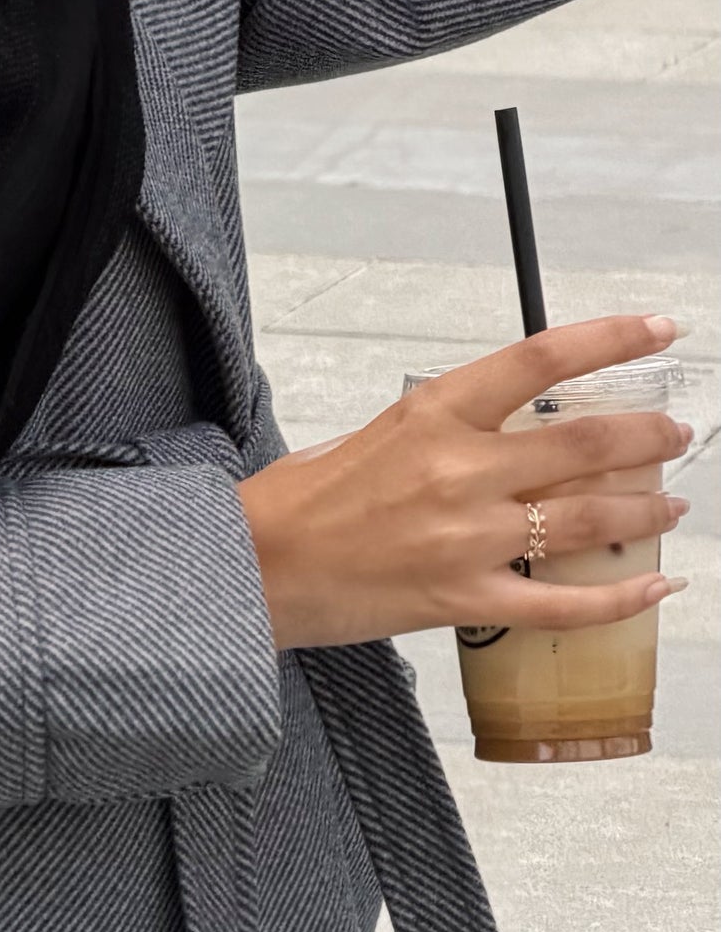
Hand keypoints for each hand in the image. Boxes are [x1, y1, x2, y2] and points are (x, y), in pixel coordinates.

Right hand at [238, 314, 692, 653]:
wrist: (254, 567)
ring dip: (645, 510)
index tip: (657, 328)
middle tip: (676, 432)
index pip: (542, 360)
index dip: (613, 339)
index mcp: (433, 412)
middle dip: (649, 436)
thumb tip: (511, 430)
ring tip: (671, 504)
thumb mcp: (377, 433)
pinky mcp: (465, 600)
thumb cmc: (300, 500)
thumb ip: (446, 428)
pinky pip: (562, 603)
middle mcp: (459, 469)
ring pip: (588, 520)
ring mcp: (467, 538)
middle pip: (586, 444)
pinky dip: (619, 598)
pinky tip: (654, 587)